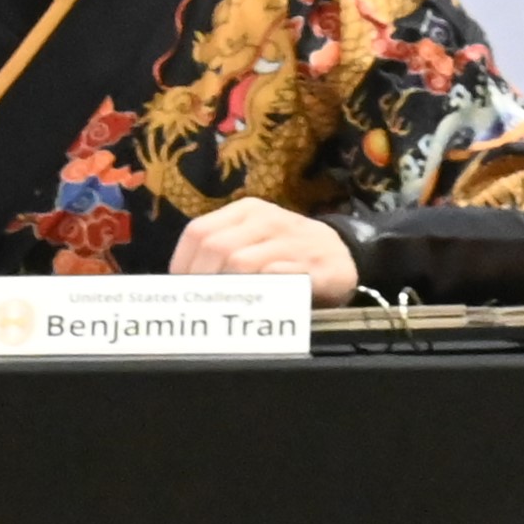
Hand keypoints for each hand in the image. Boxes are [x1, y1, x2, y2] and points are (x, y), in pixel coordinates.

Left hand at [174, 199, 360, 303]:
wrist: (344, 253)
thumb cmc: (287, 254)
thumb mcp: (254, 241)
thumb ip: (221, 254)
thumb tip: (179, 284)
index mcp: (247, 211)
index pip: (198, 231)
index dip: (182, 265)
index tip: (180, 292)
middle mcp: (268, 220)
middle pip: (216, 247)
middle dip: (201, 282)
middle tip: (199, 307)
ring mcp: (294, 242)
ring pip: (242, 262)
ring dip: (226, 291)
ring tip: (220, 311)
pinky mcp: (317, 267)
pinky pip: (278, 278)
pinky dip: (260, 295)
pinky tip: (252, 310)